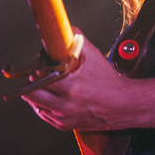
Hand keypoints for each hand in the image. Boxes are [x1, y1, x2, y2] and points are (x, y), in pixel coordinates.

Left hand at [21, 32, 154, 131]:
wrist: (123, 105)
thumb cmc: (109, 80)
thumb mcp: (94, 56)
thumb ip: (76, 40)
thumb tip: (62, 29)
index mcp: (72, 87)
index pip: (41, 78)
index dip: (36, 70)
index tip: (37, 66)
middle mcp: (67, 105)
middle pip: (33, 95)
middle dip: (31, 83)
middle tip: (35, 75)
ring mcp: (65, 118)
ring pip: (36, 106)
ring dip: (35, 95)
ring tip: (42, 85)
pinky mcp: (65, 125)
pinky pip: (45, 115)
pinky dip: (43, 106)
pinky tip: (48, 97)